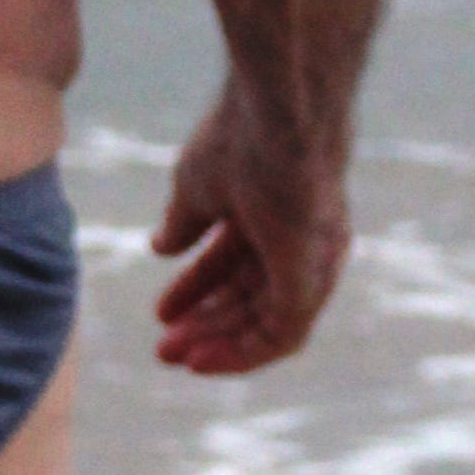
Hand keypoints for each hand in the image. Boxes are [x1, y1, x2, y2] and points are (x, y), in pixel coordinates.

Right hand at [151, 89, 352, 375]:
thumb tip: (160, 248)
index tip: (161, 314)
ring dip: (222, 344)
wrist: (277, 115)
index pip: (236, 265)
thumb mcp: (197, 186)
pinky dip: (244, 352)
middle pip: (252, 298)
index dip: (197, 291)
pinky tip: (204, 359)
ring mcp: (311, 261)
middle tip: (163, 349)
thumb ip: (184, 221)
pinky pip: (284, 334)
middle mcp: (300, 241)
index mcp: (274, 213)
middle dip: (207, 325)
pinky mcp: (313, 279)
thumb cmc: (240, 134)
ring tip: (176, 358)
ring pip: (267, 321)